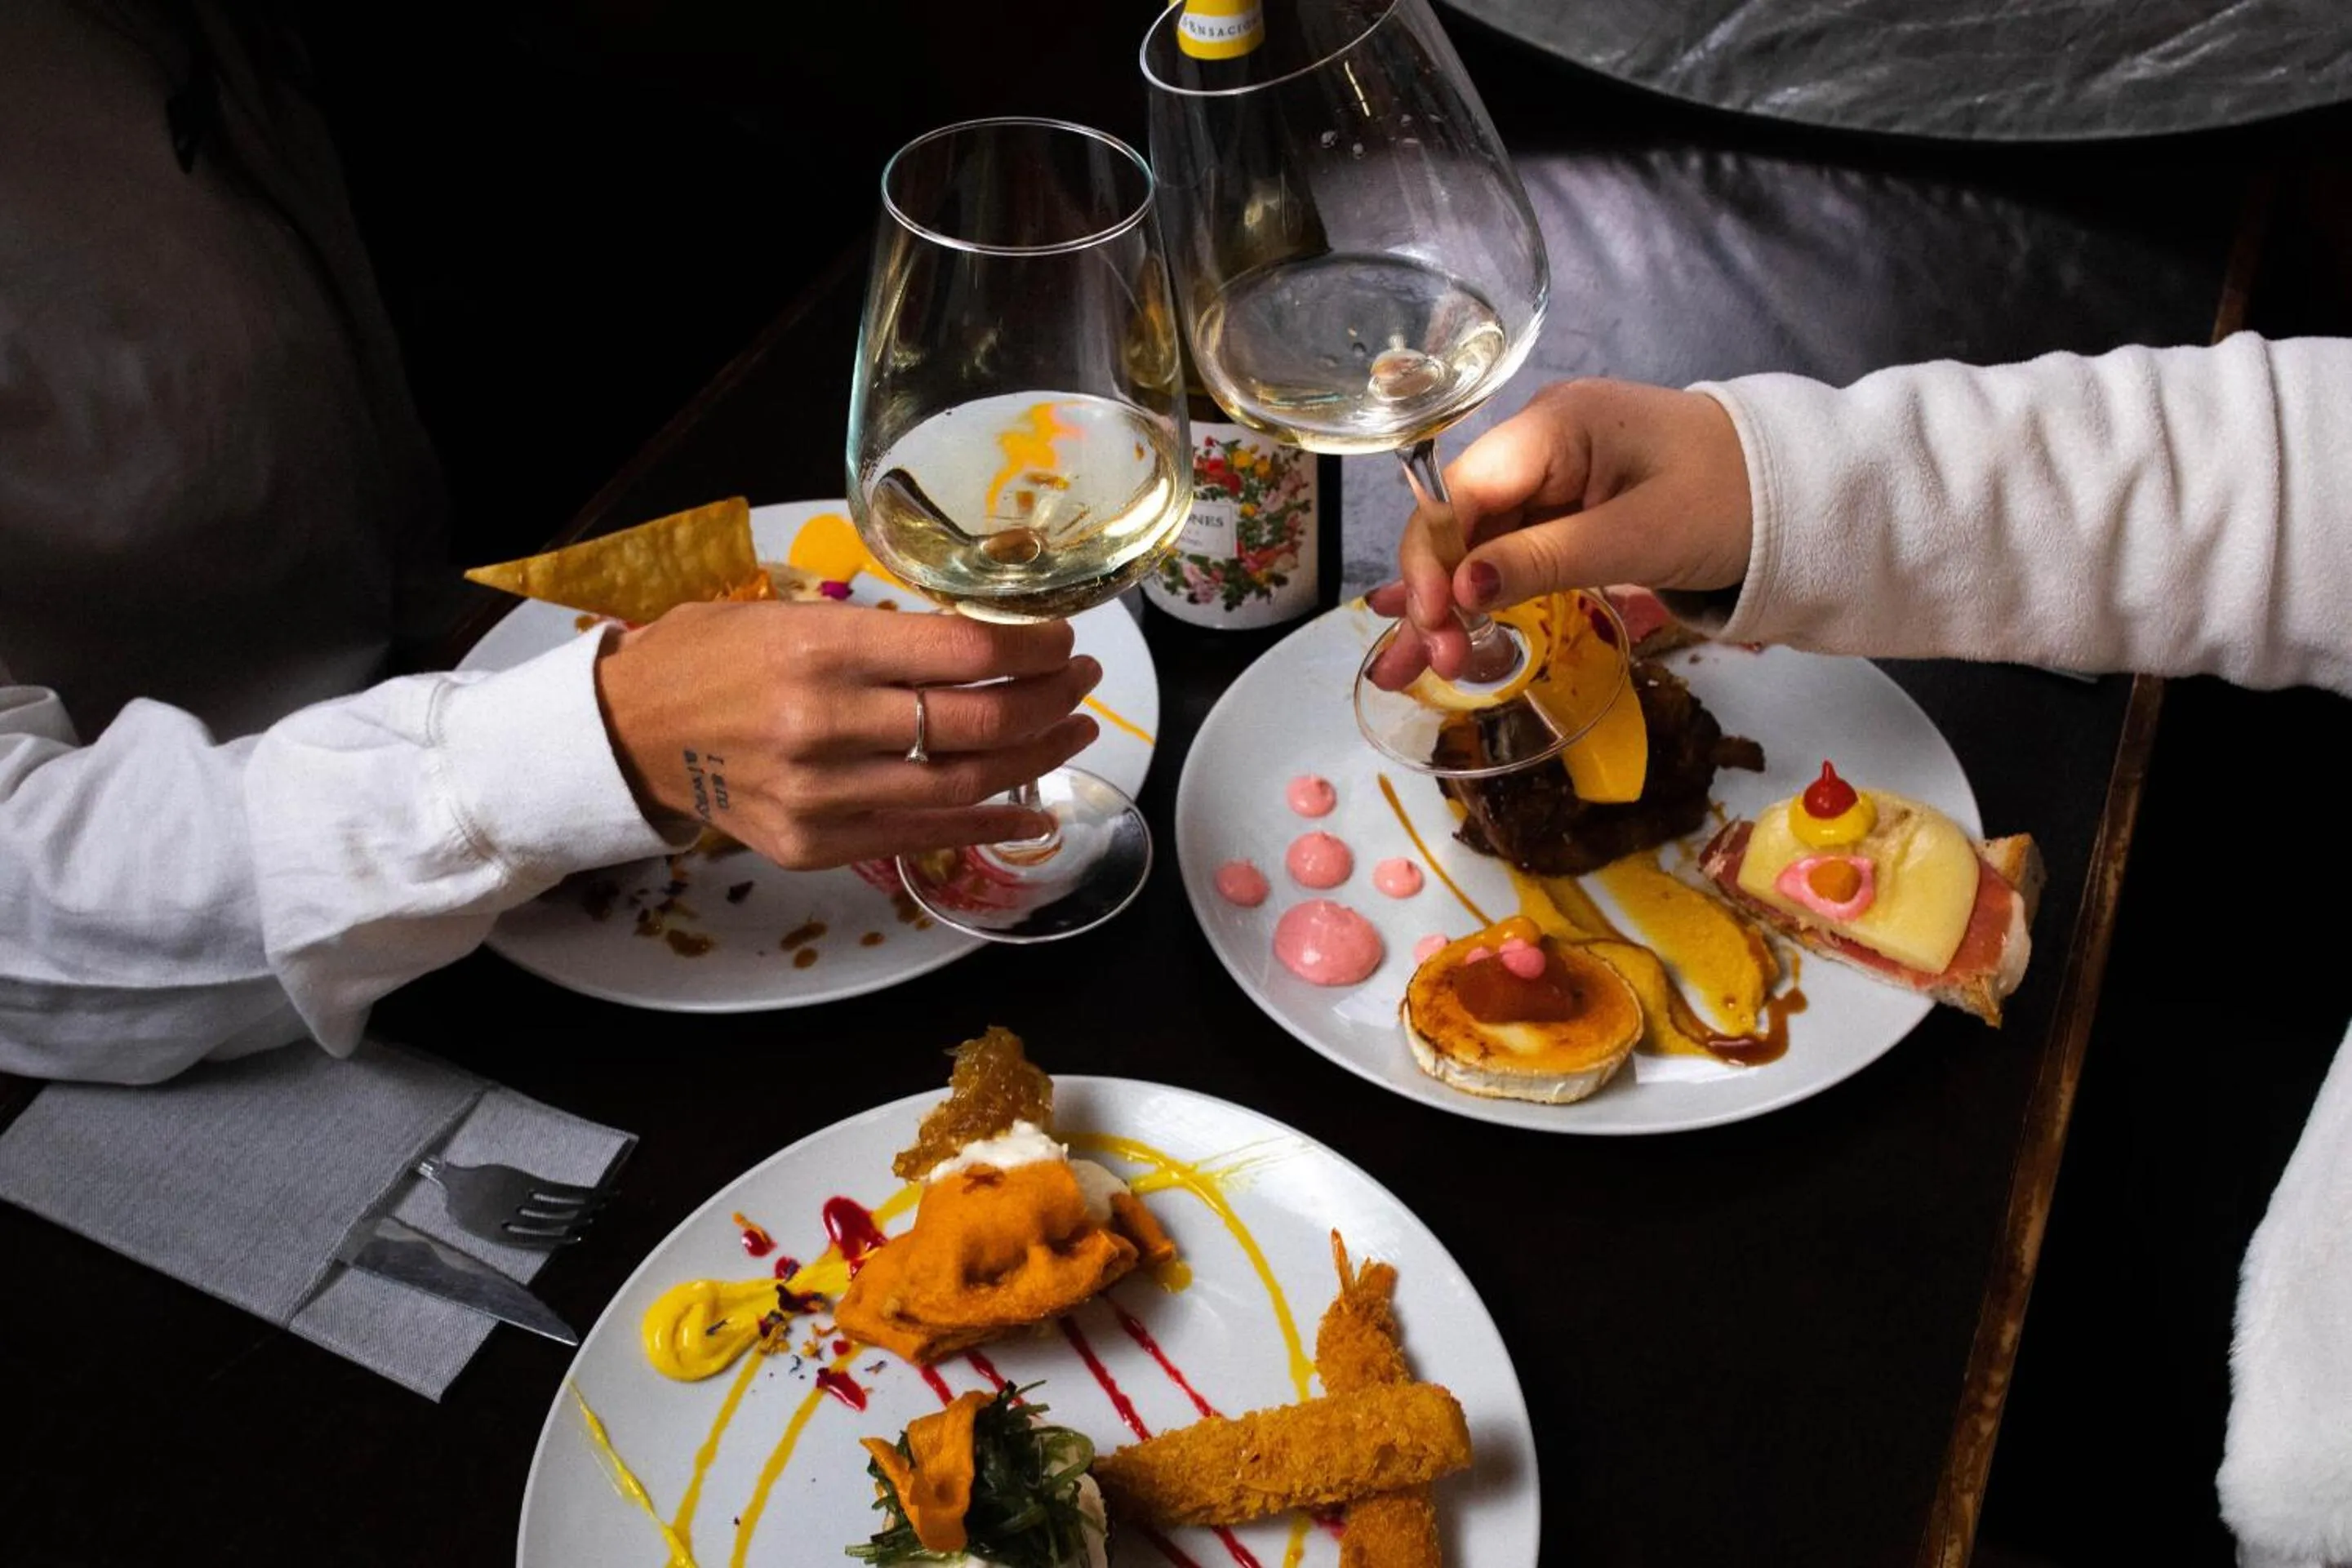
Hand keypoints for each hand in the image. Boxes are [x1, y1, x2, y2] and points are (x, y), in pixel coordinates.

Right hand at [593, 601, 1099, 868]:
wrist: (631, 732)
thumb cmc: (713, 657)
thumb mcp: (790, 613)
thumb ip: (880, 632)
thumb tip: (985, 640)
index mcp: (820, 649)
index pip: (961, 651)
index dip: (1032, 646)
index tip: (1062, 638)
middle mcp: (825, 724)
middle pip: (975, 721)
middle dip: (1048, 698)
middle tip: (1081, 680)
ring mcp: (821, 795)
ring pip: (962, 784)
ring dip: (1034, 758)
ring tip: (1074, 730)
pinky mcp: (816, 846)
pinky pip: (924, 838)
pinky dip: (990, 824)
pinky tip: (1035, 807)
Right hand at [1367, 379, 1753, 687]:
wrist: (1798, 489)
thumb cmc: (1731, 500)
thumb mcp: (1639, 537)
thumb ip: (1544, 559)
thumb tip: (1460, 590)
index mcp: (1554, 425)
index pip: (1463, 493)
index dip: (1434, 559)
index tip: (1430, 623)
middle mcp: (1539, 441)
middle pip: (1461, 519)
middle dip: (1431, 591)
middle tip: (1418, 664)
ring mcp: (1551, 475)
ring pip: (1477, 542)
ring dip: (1445, 603)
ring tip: (1408, 667)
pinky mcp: (1567, 507)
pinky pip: (1508, 550)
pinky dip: (1479, 594)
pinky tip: (1439, 630)